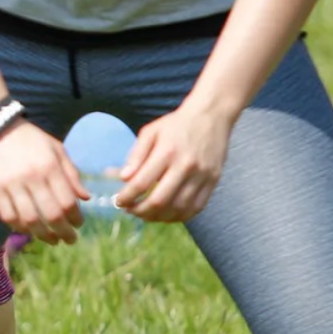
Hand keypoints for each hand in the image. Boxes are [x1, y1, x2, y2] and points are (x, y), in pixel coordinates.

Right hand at [0, 121, 89, 244]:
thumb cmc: (30, 139)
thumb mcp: (56, 149)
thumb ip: (71, 173)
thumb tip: (85, 198)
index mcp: (49, 166)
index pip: (67, 201)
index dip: (76, 218)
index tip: (79, 224)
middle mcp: (31, 177)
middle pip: (51, 214)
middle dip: (64, 232)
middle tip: (70, 240)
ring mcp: (11, 184)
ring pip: (29, 219)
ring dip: (43, 235)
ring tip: (52, 240)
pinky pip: (8, 216)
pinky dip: (19, 228)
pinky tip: (28, 231)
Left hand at [114, 102, 233, 222]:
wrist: (211, 116)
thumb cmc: (175, 125)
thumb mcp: (150, 132)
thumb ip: (136, 155)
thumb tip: (123, 178)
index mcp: (166, 152)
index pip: (141, 183)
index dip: (127, 198)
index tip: (119, 202)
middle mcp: (186, 166)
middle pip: (160, 200)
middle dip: (140, 211)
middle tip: (131, 211)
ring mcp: (202, 175)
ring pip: (179, 208)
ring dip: (159, 217)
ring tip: (146, 215)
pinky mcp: (213, 181)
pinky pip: (196, 207)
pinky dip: (180, 216)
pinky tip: (167, 214)